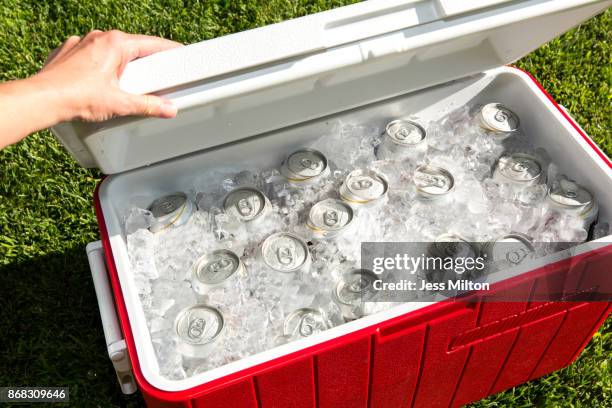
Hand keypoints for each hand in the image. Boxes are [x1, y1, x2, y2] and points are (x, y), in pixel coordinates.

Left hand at [34, 30, 180, 121]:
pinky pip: (93, 57)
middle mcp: (99, 37)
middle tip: (148, 83)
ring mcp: (82, 43)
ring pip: (111, 53)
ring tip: (119, 89)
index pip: (152, 44)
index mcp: (116, 44)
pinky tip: (98, 86)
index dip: (169, 50)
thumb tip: (166, 108)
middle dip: (142, 66)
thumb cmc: (75, 97)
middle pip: (132, 49)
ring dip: (119, 68)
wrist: (42, 99)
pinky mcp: (70, 53)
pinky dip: (100, 69)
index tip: (179, 53)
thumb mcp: (120, 104)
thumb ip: (149, 105)